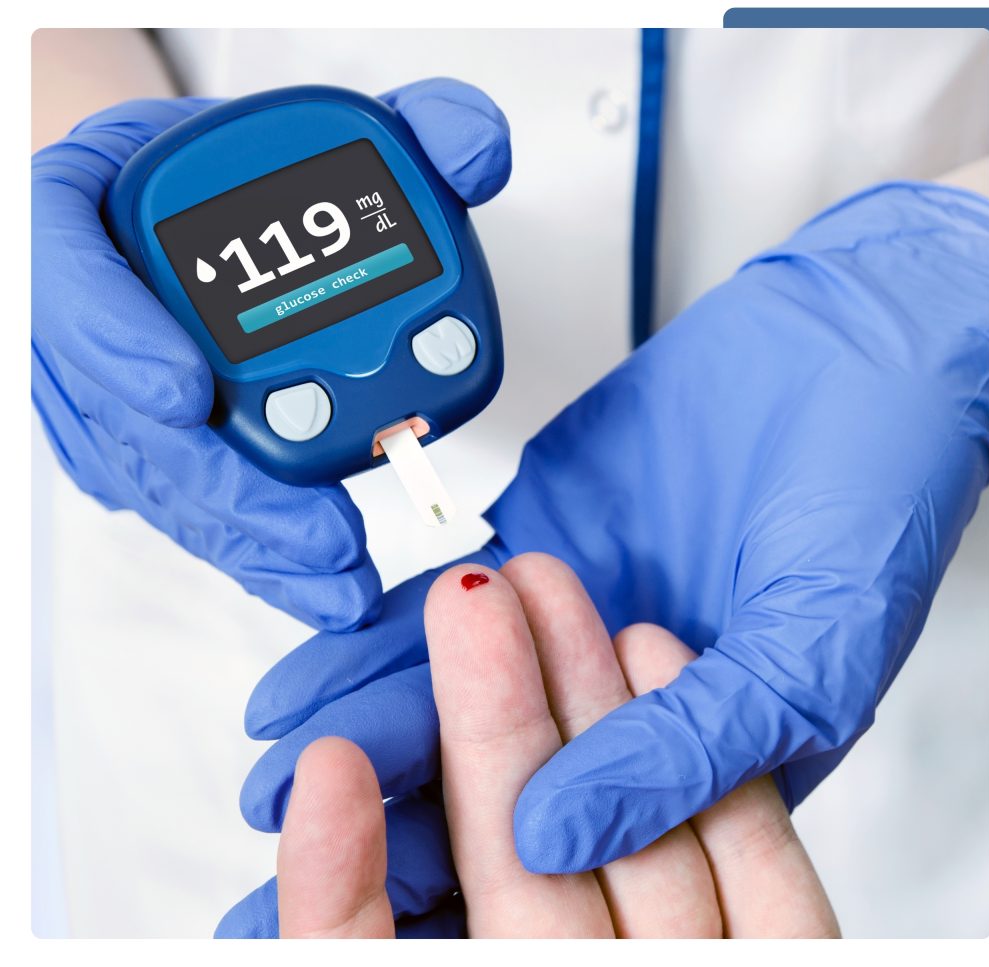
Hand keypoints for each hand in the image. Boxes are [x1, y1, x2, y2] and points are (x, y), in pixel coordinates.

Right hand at [31, 79, 510, 630]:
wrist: (193, 210)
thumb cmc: (237, 173)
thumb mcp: (321, 128)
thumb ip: (414, 124)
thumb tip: (478, 157)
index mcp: (82, 219)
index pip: (66, 280)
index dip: (115, 342)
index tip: (188, 393)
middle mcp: (81, 323)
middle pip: (130, 426)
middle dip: (228, 496)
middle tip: (324, 539)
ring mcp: (105, 399)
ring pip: (166, 489)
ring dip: (252, 546)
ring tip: (340, 586)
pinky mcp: (139, 450)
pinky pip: (187, 509)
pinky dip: (250, 551)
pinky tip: (312, 580)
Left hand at [222, 178, 988, 921]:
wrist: (845, 344)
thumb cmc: (873, 494)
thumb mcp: (810, 649)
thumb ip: (692, 746)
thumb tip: (565, 829)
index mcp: (703, 759)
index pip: (580, 854)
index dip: (488, 887)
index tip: (390, 910)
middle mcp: (625, 697)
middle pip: (502, 781)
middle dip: (401, 816)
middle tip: (299, 845)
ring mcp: (571, 619)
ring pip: (458, 692)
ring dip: (374, 727)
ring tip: (288, 766)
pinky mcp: (536, 537)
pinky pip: (442, 602)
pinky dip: (381, 636)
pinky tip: (321, 673)